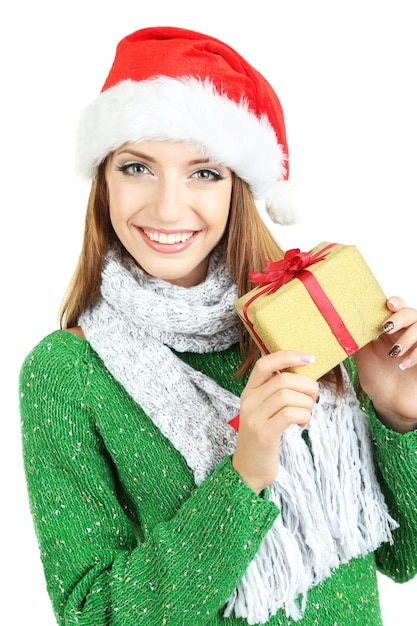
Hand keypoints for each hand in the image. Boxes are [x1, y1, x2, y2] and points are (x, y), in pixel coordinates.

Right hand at [232, 351, 318, 493]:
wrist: (249, 469)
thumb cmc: (264, 436)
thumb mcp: (265, 409)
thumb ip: (278, 392)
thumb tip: (307, 375)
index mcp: (249, 391)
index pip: (265, 363)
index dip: (288, 356)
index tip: (310, 358)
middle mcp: (248, 401)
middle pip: (283, 380)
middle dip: (307, 386)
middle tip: (313, 398)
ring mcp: (254, 417)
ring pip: (288, 396)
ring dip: (307, 403)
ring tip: (307, 413)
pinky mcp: (263, 434)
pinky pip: (290, 414)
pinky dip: (304, 416)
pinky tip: (302, 424)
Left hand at [354, 296, 416, 432]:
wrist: (391, 403)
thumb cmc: (378, 380)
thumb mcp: (362, 357)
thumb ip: (357, 339)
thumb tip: (341, 322)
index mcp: (390, 331)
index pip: (395, 308)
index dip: (394, 303)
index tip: (388, 304)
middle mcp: (406, 334)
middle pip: (411, 313)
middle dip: (400, 316)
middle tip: (386, 327)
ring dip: (407, 337)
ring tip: (394, 353)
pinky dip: (415, 353)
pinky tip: (404, 364)